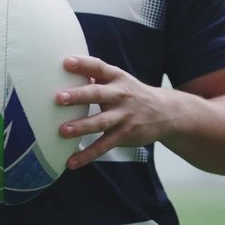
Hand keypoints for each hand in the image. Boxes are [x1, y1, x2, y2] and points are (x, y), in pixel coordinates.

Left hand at [56, 56, 175, 168]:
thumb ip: (97, 76)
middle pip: (98, 94)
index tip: (66, 62)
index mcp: (116, 78)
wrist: (165, 113)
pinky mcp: (124, 135)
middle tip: (59, 98)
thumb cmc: (132, 94)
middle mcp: (120, 95)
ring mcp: (123, 116)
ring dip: (82, 126)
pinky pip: (103, 146)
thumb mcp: (119, 80)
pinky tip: (72, 162)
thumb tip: (65, 69)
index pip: (99, 67)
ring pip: (101, 122)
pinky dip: (87, 155)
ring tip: (63, 131)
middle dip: (78, 96)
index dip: (83, 64)